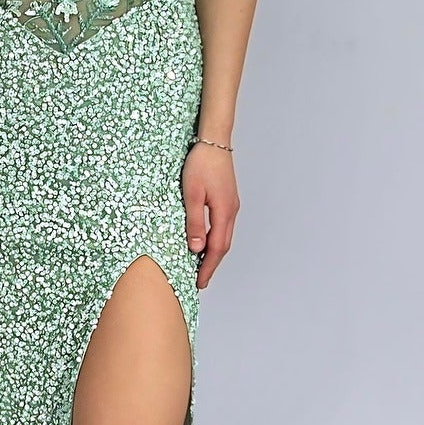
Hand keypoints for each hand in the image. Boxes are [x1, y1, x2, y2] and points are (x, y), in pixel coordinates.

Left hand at [182, 141, 238, 289]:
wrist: (214, 141)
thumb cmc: (201, 164)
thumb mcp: (191, 194)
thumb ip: (194, 222)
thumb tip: (196, 248)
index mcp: (224, 212)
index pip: (217, 248)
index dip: (208, 268)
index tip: (199, 283)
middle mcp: (231, 211)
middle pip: (224, 246)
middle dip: (212, 265)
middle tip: (200, 281)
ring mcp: (231, 205)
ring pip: (224, 236)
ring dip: (214, 253)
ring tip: (201, 266)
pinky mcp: (228, 199)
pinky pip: (223, 226)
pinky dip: (215, 239)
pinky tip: (206, 242)